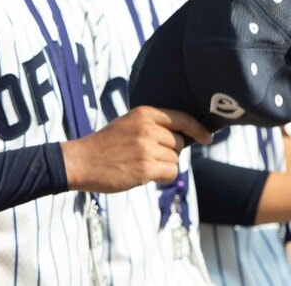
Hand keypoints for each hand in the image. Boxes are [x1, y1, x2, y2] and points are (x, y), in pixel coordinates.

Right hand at [61, 107, 211, 192]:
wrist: (82, 161)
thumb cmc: (107, 144)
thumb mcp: (129, 123)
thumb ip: (154, 126)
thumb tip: (185, 137)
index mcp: (144, 113)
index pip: (182, 118)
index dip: (198, 129)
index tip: (207, 138)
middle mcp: (148, 128)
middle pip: (179, 142)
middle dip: (169, 151)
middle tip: (147, 155)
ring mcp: (146, 148)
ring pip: (175, 159)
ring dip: (164, 165)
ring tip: (141, 164)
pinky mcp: (145, 169)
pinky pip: (170, 173)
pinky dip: (162, 177)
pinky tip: (145, 175)